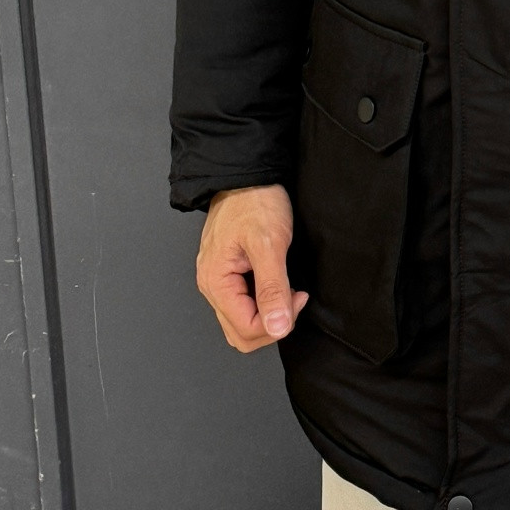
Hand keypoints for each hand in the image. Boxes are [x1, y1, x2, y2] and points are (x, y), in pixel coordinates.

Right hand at [196, 184, 308, 352]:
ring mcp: (219, 280)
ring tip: (287, 289)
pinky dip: (264, 303)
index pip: (245, 330)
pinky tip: (278, 285)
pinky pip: (244, 304)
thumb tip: (277, 328)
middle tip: (293, 297)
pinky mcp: (230, 273)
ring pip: (242, 321)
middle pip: (240, 334)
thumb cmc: (254, 201)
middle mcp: (212, 285)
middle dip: (272, 324)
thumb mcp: (269, 244)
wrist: (247, 176)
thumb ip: (272, 288)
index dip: (276, 323)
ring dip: (268, 315)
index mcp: (215, 282)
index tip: (297, 299)